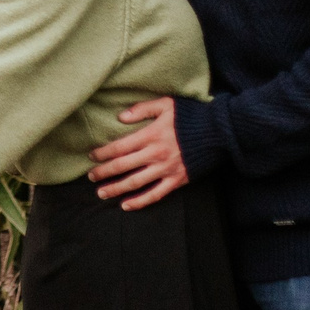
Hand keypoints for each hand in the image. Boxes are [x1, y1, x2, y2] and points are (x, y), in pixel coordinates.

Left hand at [88, 95, 189, 209]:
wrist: (219, 132)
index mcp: (151, 135)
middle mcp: (156, 154)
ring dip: (116, 189)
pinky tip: (126, 205)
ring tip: (102, 193)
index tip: (91, 157)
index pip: (119, 147)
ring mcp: (166, 169)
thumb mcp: (166, 104)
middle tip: (91, 177)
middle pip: (123, 166)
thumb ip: (142, 109)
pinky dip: (140, 202)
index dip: (103, 153)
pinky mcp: (177, 180)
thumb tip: (120, 117)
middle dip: (104, 172)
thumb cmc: (190, 116)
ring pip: (136, 183)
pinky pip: (155, 194)